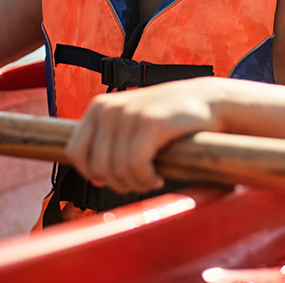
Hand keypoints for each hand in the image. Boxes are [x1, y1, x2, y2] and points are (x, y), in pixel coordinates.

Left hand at [65, 77, 223, 193]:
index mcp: (99, 107)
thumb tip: (93, 178)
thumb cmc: (168, 117)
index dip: (93, 174)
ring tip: (150, 180)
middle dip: (118, 183)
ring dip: (135, 184)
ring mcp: (130, 114)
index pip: (76, 153)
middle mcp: (109, 108)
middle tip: (139, 182)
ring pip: (117, 170)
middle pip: (98, 167)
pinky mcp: (151, 123)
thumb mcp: (130, 121)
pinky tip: (157, 177)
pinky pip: (136, 166)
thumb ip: (108, 143)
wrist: (208, 100)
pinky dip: (146, 179)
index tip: (116, 178)